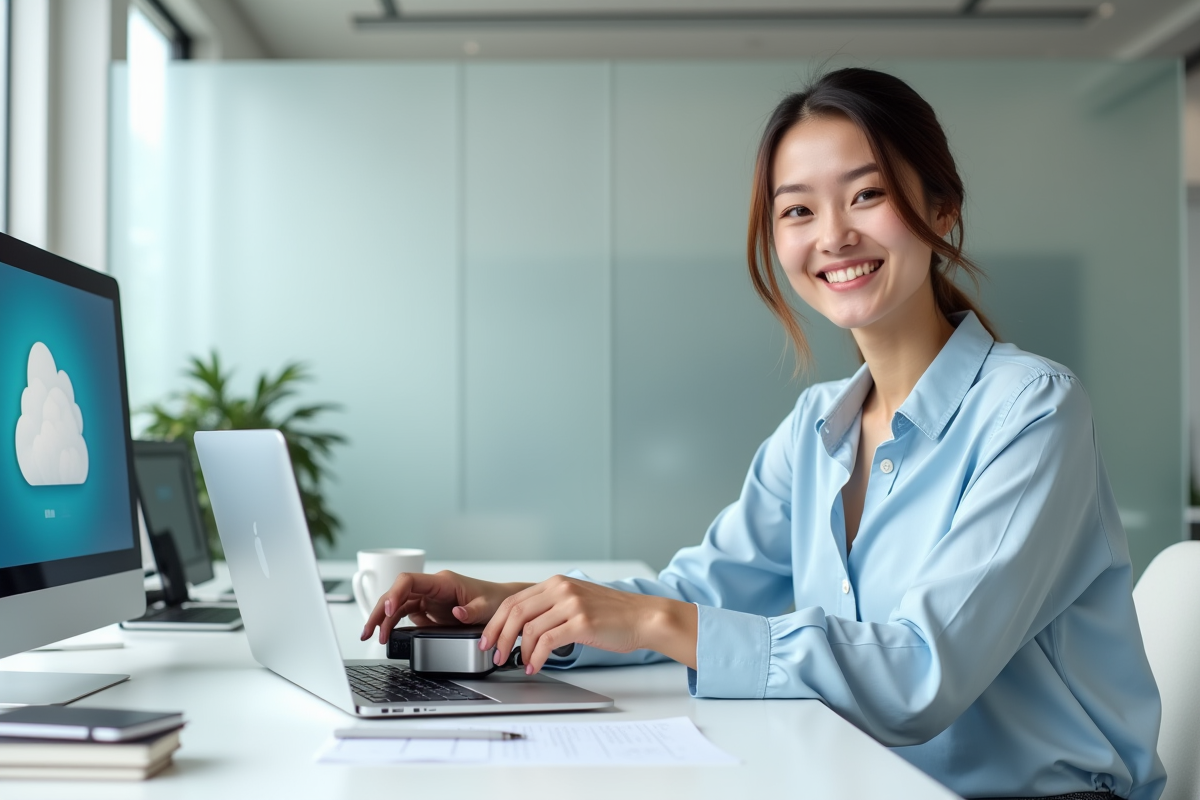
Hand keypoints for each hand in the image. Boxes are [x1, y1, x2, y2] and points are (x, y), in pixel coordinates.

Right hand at [359, 570, 530, 643]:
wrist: (502, 604)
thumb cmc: (495, 600)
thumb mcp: (488, 607)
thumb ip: (473, 611)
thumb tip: (457, 613)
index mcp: (443, 582)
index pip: (409, 580)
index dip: (396, 593)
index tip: (390, 610)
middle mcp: (431, 588)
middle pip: (397, 593)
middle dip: (381, 610)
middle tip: (370, 630)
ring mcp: (427, 598)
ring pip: (397, 604)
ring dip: (383, 619)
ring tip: (371, 636)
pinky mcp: (427, 609)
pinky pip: (404, 614)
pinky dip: (392, 624)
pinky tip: (385, 635)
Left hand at [480, 575, 697, 673]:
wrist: (643, 617)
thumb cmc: (612, 615)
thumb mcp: (577, 602)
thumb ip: (552, 608)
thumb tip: (523, 629)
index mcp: (557, 583)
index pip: (514, 600)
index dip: (495, 622)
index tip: (487, 638)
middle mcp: (561, 589)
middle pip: (515, 612)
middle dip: (499, 636)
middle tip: (493, 654)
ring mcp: (572, 604)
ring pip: (529, 629)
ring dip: (519, 651)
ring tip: (520, 663)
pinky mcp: (581, 622)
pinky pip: (548, 641)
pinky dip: (537, 657)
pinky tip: (535, 665)